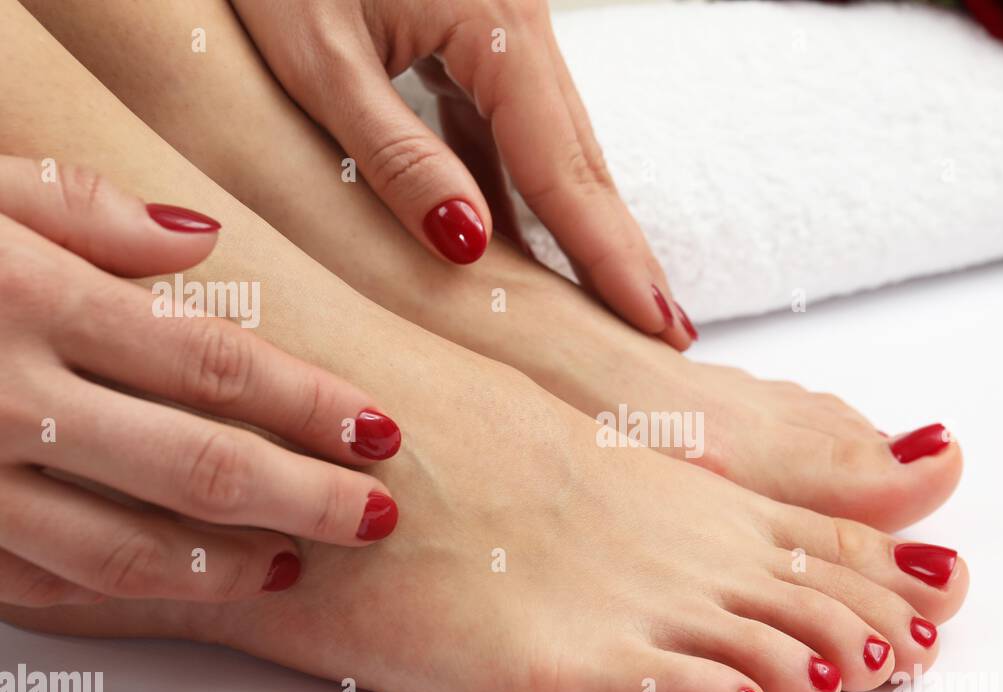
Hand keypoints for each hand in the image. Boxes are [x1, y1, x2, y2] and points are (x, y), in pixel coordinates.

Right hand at [0, 157, 402, 606]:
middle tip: (377, 518)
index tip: (381, 430)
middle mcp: (4, 400)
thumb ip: (85, 210)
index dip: (311, 406)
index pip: (216, 368)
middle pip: (196, 468)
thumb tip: (202, 241)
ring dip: (225, 568)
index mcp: (30, 301)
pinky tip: (183, 588)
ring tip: (295, 567)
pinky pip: (40, 583)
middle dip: (304, 500)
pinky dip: (122, 595)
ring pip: (121, 552)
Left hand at [231, 0, 694, 348]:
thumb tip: (469, 247)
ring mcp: (504, 30)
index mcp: (497, 25)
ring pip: (554, 149)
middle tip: (667, 334)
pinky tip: (533, 248)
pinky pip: (512, 131)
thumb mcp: (318, 59)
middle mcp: (522, 25)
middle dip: (622, 253)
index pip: (564, 169)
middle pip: (583, 162)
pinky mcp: (475, 39)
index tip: (652, 323)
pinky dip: (527, 194)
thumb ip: (396, 155)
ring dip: (583, 229)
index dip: (609, 256)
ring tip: (616, 302)